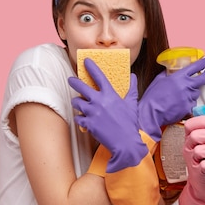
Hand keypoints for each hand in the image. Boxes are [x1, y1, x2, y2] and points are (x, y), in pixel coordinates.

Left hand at [68, 58, 147, 172]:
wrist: (125, 143)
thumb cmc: (130, 124)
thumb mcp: (132, 105)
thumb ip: (131, 89)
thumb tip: (133, 77)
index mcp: (110, 95)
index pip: (99, 76)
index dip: (91, 67)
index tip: (86, 61)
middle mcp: (99, 102)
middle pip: (81, 87)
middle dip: (74, 82)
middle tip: (71, 79)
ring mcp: (92, 113)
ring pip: (77, 103)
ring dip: (77, 102)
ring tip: (79, 103)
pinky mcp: (88, 124)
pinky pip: (78, 118)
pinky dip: (80, 118)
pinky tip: (84, 119)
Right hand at [139, 57, 204, 140]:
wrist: (151, 113)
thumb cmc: (153, 96)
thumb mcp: (159, 80)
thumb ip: (167, 74)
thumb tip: (170, 70)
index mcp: (179, 77)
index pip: (195, 67)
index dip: (203, 63)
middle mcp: (186, 86)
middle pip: (203, 78)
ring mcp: (189, 97)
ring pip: (196, 92)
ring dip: (192, 92)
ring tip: (182, 95)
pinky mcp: (189, 108)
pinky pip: (192, 104)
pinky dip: (188, 103)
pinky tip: (180, 104)